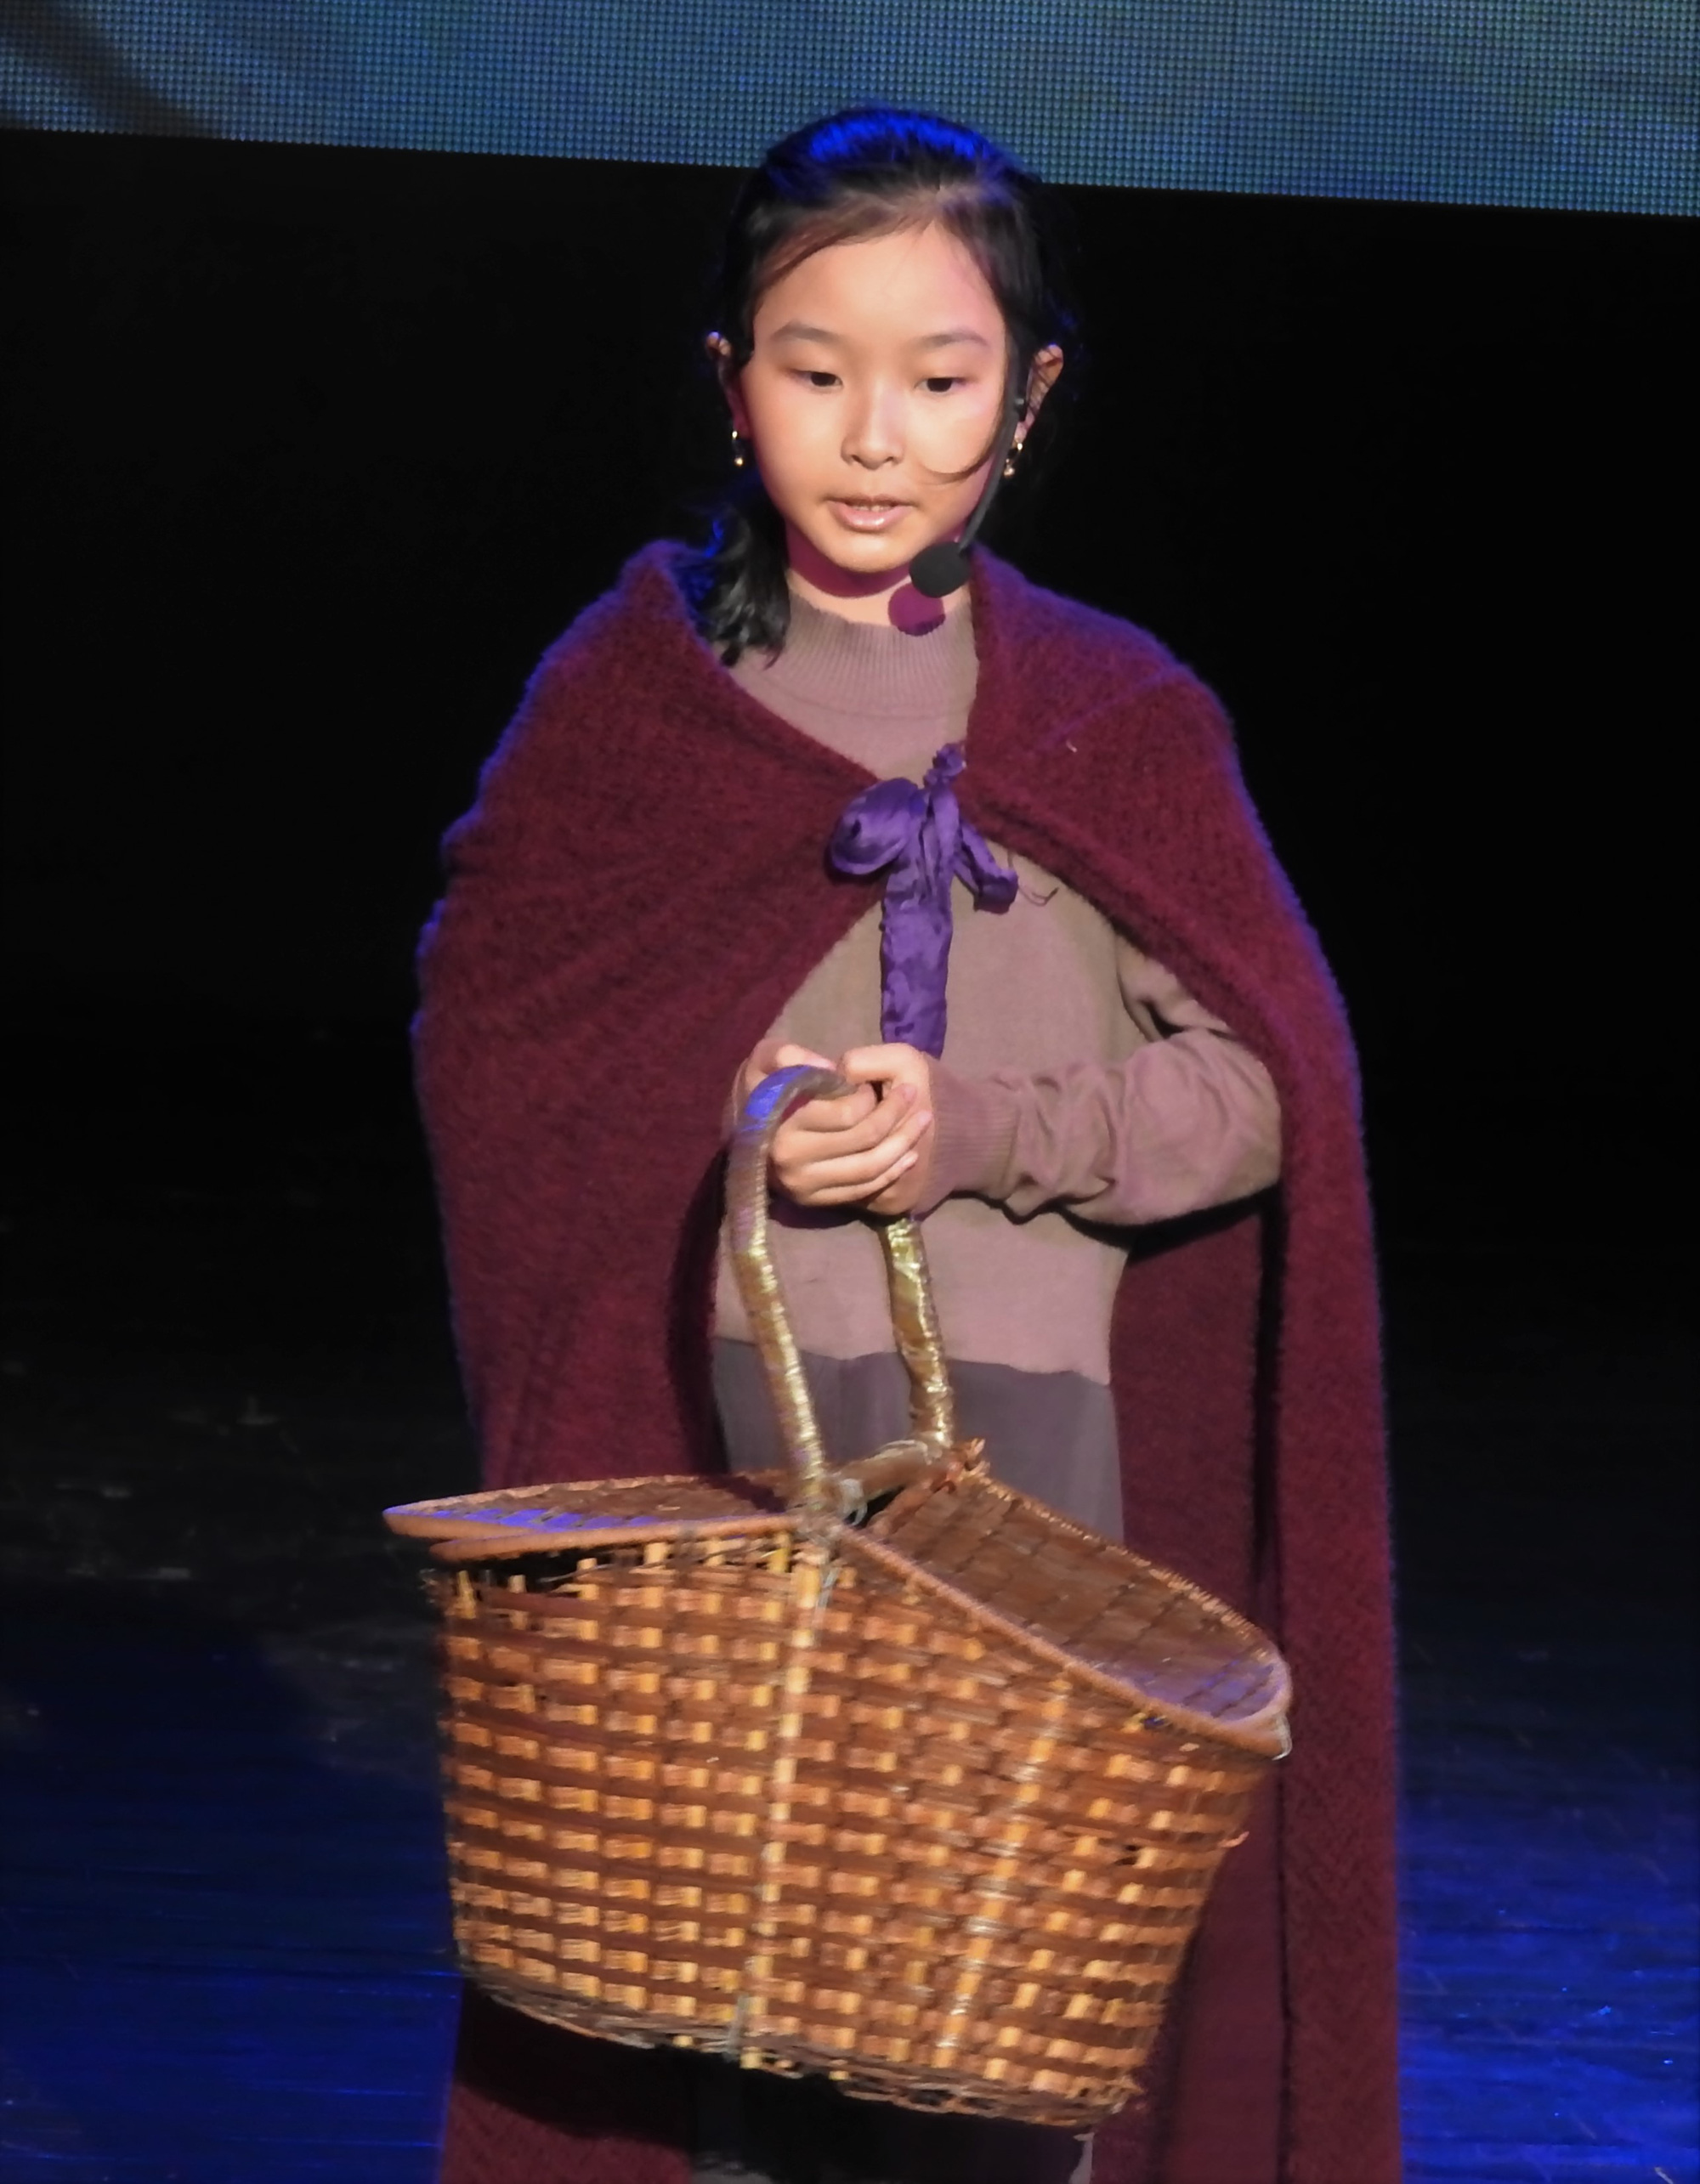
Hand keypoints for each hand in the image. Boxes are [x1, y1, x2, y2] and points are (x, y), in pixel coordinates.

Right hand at [735, 1038, 932, 1208]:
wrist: (744, 1128)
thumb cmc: (761, 1085)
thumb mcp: (767, 1058)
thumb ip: (790, 1055)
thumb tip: (831, 1071)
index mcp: (780, 1125)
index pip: (846, 1114)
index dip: (867, 1096)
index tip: (873, 1083)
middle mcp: (791, 1162)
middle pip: (864, 1140)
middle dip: (896, 1113)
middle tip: (912, 1092)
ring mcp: (804, 1186)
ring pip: (870, 1168)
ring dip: (904, 1143)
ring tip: (924, 1118)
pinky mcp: (814, 1201)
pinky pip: (864, 1189)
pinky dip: (893, 1171)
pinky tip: (910, 1152)